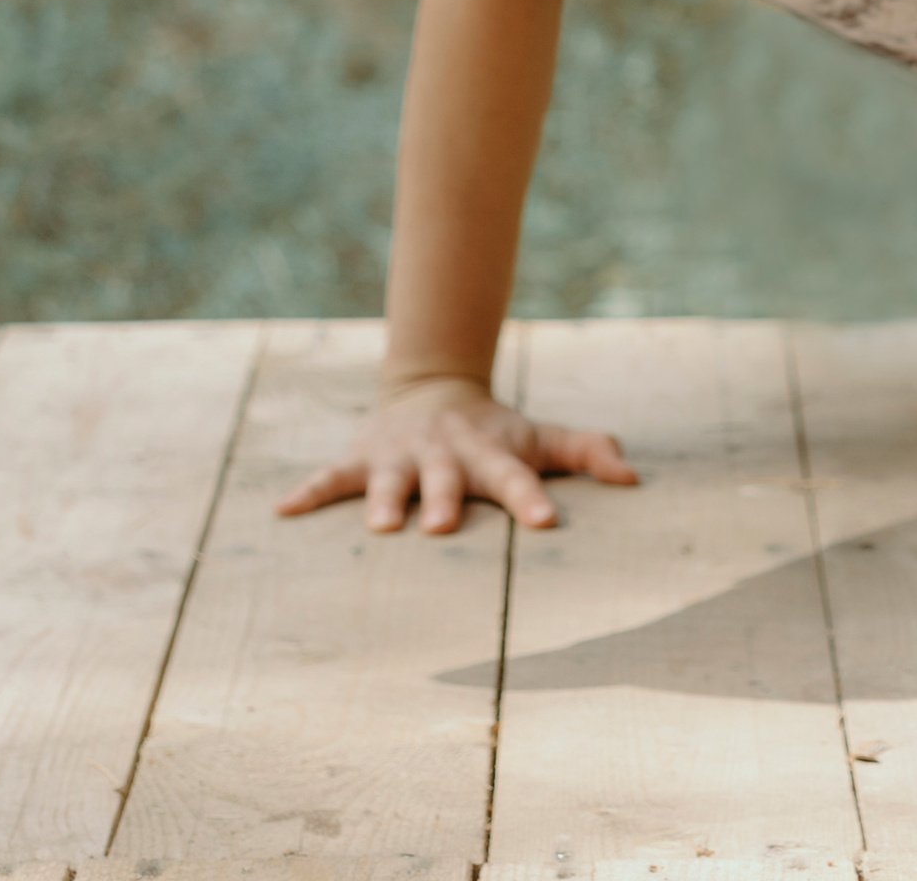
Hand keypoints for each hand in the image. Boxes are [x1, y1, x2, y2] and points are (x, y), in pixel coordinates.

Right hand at [275, 374, 639, 533]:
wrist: (434, 390)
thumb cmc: (496, 433)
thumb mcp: (541, 438)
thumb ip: (588, 452)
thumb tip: (634, 477)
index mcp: (489, 454)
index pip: (516, 478)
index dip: (530, 498)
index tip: (545, 523)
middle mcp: (443, 455)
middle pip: (446, 480)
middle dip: (444, 501)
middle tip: (443, 527)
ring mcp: (399, 457)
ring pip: (388, 481)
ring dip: (383, 499)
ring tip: (378, 526)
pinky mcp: (361, 460)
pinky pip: (330, 479)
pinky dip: (308, 494)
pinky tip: (283, 512)